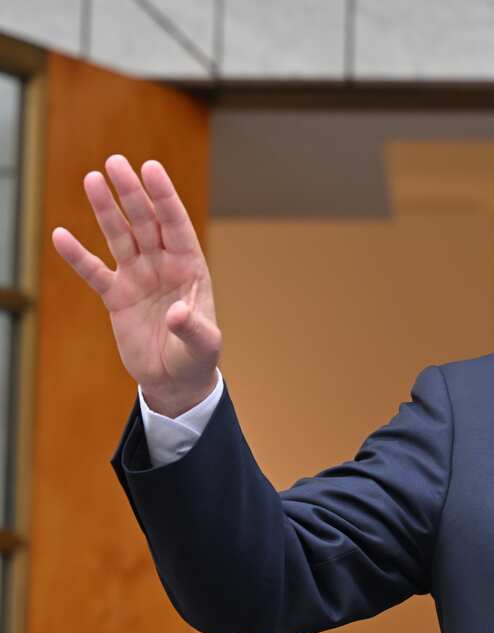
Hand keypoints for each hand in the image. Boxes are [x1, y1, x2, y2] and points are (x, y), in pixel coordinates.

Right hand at [52, 155, 220, 416]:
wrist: (175, 380)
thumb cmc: (197, 358)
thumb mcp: (203, 345)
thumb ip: (192, 327)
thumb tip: (175, 314)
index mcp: (190, 269)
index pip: (176, 225)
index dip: (164, 197)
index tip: (151, 168)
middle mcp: (164, 266)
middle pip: (145, 222)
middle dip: (132, 193)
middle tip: (115, 162)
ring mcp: (138, 278)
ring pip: (120, 237)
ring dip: (106, 210)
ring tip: (92, 179)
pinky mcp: (116, 297)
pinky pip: (94, 272)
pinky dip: (78, 256)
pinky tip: (61, 235)